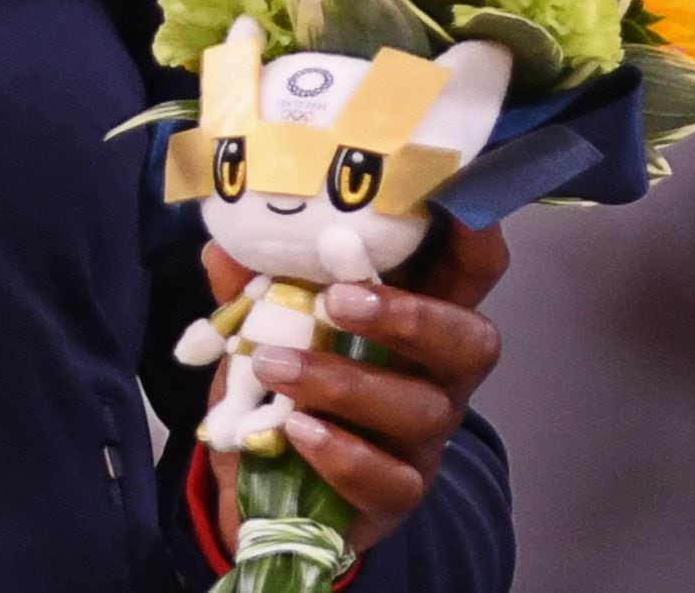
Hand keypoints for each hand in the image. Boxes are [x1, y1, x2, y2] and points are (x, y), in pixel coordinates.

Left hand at [202, 223, 508, 554]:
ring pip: (420, 410)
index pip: (469, 269)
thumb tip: (223, 248)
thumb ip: (254, 288)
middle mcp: (436, 374)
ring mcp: (423, 438)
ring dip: (345, 383)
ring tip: (275, 366)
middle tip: (338, 300)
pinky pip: (391, 480)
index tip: (450, 201)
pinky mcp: (398, 494)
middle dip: (409, 316)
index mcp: (416, 313)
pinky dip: (341, 452)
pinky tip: (296, 430)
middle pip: (471, 341)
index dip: (472, 235)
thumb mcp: (268, 325)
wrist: (265, 483)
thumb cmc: (286, 382)